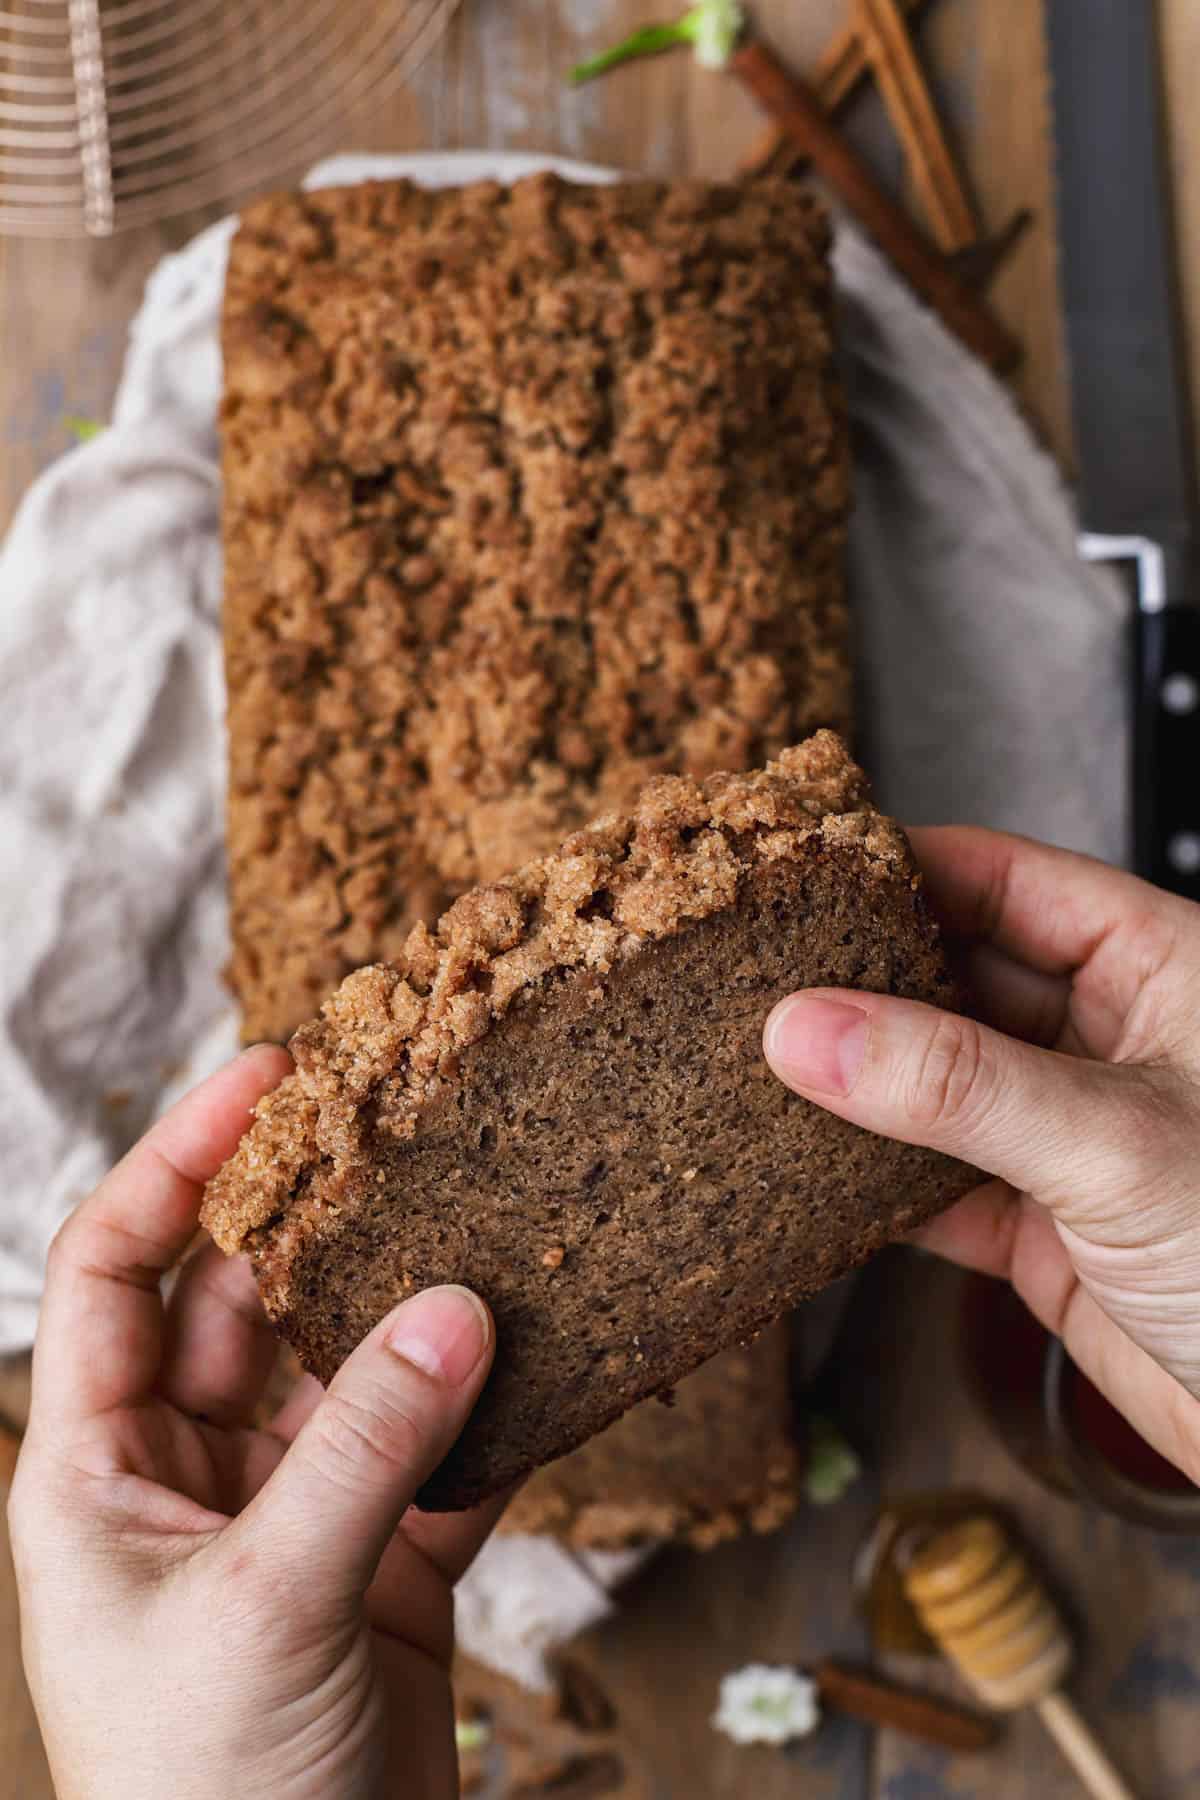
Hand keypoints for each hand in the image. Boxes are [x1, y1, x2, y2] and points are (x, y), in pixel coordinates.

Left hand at [9, 1047, 499, 1799]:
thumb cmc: (203, 1798)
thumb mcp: (264, 1607)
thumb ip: (364, 1449)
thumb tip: (457, 1304)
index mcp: (98, 1473)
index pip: (115, 1268)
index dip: (177, 1161)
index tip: (266, 1077)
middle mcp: (190, 1477)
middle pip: (251, 1301)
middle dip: (323, 1218)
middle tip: (408, 1122)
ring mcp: (295, 1514)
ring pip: (360, 1367)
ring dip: (426, 1307)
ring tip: (499, 1218)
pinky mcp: (387, 1561)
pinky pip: (445, 1451)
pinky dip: (498, 1408)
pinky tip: (558, 1351)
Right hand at [763, 827, 1199, 1482]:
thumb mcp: (1114, 1143)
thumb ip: (955, 1083)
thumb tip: (810, 1028)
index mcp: (1160, 970)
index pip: (1011, 880)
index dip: (906, 869)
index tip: (800, 871)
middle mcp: (1111, 1041)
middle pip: (958, 978)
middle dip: (861, 981)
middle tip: (757, 978)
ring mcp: (1070, 1135)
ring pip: (937, 1083)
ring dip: (859, 1086)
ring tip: (760, 1066)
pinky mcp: (1042, 1229)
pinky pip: (932, 1183)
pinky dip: (870, 1184)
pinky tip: (808, 1170)